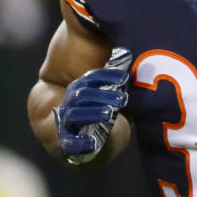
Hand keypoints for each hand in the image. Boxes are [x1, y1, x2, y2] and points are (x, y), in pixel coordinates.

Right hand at [53, 47, 132, 164]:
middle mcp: (69, 103)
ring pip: (75, 115)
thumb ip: (113, 80)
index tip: (125, 78)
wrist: (71, 137)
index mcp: (79, 88)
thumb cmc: (93, 110)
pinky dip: (81, 143)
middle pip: (83, 95)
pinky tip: (93, 144)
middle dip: (103, 95)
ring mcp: (65, 122)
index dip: (106, 76)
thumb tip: (130, 53)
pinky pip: (70, 142)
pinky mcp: (66, 143)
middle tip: (123, 99)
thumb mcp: (102, 94)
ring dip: (93, 113)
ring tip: (109, 113)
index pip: (90, 78)